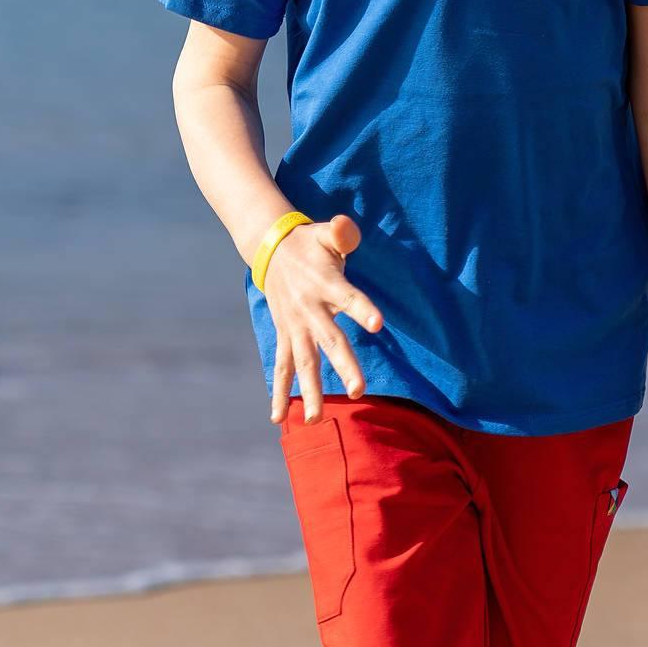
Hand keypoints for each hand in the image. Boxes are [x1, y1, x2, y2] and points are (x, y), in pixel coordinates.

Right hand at [264, 213, 385, 422]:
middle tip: (359, 391)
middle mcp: (309, 309)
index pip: (348, 297)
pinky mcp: (285, 335)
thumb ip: (341, 233)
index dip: (362, 309)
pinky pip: (281, 368)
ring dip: (310, 392)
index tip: (378, 323)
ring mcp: (294, 326)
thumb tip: (345, 226)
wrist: (269, 248)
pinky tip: (278, 419)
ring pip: (303, 363)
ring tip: (316, 421)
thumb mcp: (326, 233)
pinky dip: (279, 393)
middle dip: (343, 366)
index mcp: (325, 283)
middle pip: (329, 341)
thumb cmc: (309, 243)